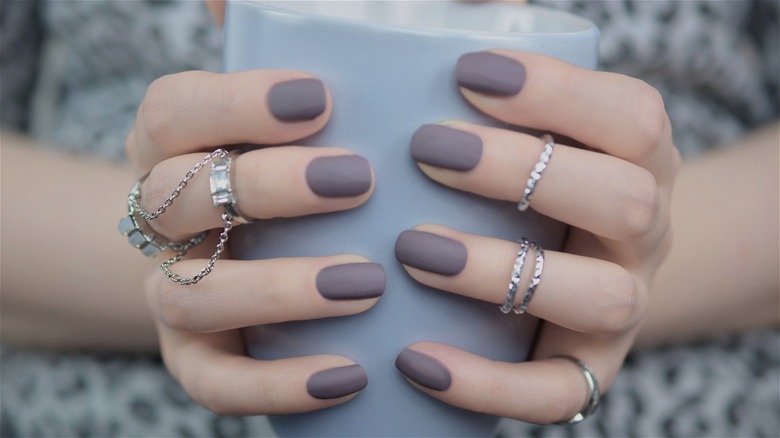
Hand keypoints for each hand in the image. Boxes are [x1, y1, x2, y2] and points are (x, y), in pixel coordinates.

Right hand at [125, 70, 382, 414]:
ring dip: (278, 288)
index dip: (236, 103)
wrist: (255, 263)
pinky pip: (219, 384)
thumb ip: (270, 58)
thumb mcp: (285, 119)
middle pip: (179, 197)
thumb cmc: (291, 174)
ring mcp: (173, 295)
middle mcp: (161, 222)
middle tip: (358, 178)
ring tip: (365, 283)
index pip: (173, 114)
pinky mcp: (198, 362)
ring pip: (193, 295)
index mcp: (174, 150)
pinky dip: (279, 384)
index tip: (319, 99)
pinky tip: (350, 374)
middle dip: (267, 187)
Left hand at [394, 50, 678, 422]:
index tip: (466, 73)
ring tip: (413, 249)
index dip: (556, 92)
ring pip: (601, 296)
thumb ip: (501, 77)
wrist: (567, 272)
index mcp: (638, 159)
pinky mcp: (585, 370)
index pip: (629, 117)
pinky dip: (487, 382)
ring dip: (500, 269)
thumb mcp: (528, 127)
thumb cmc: (530, 181)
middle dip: (523, 172)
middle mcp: (645, 231)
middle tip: (427, 151)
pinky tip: (416, 360)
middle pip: (624, 199)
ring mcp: (622, 305)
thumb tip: (457, 13)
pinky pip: (555, 392)